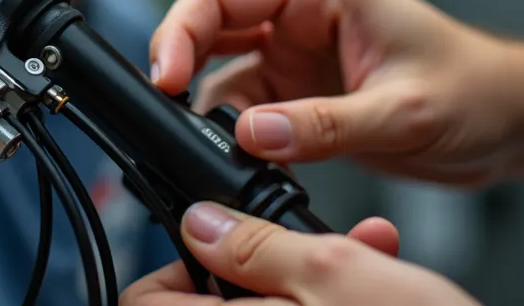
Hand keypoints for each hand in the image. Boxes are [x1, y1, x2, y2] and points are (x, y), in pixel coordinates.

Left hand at [120, 203, 478, 305]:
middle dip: (265, 262)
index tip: (216, 244)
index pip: (146, 303)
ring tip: (361, 250)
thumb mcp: (337, 275)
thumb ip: (259, 247)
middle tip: (305, 242)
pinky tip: (377, 277)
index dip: (176, 267)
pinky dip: (331, 302)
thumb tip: (203, 224)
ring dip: (308, 277)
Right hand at [149, 0, 523, 186]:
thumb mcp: (404, 113)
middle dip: (180, 64)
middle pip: (209, 25)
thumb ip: (326, 125)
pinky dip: (237, 139)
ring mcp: (296, 55)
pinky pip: (247, 111)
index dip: (182, 29)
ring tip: (219, 150)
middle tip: (164, 110)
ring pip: (221, 74)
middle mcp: (301, 16)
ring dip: (210, 111)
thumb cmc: (477, 92)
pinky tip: (247, 163)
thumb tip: (253, 135)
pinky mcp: (299, 93)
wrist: (512, 121)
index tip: (166, 76)